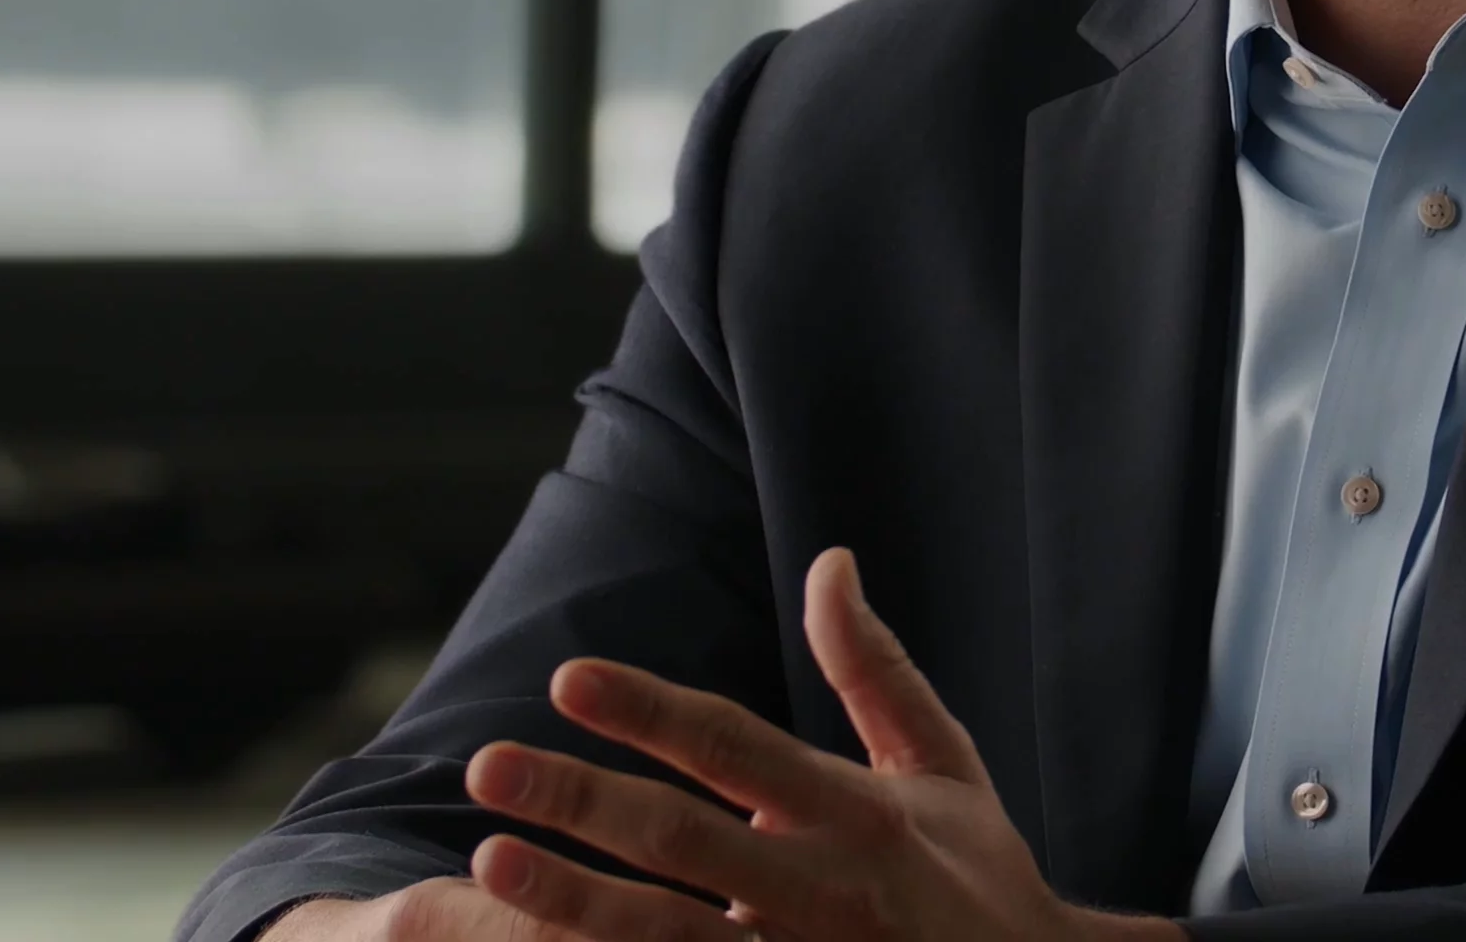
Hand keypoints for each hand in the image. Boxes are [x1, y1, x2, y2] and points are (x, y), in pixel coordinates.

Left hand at [317, 546, 1180, 941]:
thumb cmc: (978, 877)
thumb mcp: (940, 764)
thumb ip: (874, 668)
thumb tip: (830, 560)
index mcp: (857, 815)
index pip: (736, 748)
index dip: (650, 712)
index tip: (567, 678)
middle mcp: (823, 891)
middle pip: (684, 842)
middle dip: (581, 802)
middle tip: (488, 767)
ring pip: (669, 936)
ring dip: (575, 901)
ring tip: (487, 861)